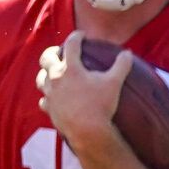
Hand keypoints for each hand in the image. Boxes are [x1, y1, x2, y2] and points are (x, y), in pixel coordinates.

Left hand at [38, 32, 127, 155]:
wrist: (87, 131)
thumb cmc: (101, 105)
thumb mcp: (114, 83)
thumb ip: (121, 65)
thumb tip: (127, 53)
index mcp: (71, 68)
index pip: (71, 44)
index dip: (77, 36)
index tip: (82, 36)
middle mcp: (56, 78)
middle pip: (46, 58)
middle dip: (53, 52)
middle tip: (60, 52)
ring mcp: (50, 94)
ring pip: (40, 78)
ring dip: (46, 73)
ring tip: (53, 73)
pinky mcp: (49, 109)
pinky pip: (43, 100)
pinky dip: (47, 97)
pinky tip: (53, 98)